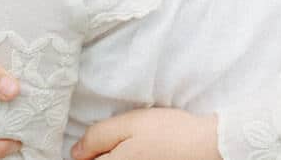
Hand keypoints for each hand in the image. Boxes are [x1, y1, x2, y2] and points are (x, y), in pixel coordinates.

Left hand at [72, 109, 219, 159]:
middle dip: (101, 156)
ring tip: (134, 146)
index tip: (93, 145)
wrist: (206, 145)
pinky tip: (143, 152)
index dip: (86, 153)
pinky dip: (129, 159)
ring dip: (117, 157)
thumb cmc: (169, 132)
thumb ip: (98, 137)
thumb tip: (75, 152)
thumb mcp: (130, 123)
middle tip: (120, 142)